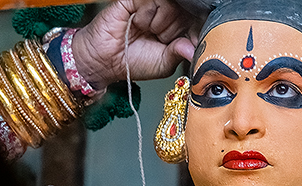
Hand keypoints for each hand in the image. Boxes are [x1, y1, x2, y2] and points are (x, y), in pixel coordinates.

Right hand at [72, 0, 198, 89]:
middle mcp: (167, 12)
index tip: (188, 41)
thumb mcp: (164, 64)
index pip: (197, 20)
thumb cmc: (132, 62)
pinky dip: (147, 15)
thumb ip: (181, 53)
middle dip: (173, 30)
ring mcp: (152, 3)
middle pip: (186, 11)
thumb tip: (195, 48)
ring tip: (146, 31)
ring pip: (172, 4)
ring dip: (160, 23)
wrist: (105, 61)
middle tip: (158, 39)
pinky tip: (137, 23)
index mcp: (177, 27)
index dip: (195, 30)